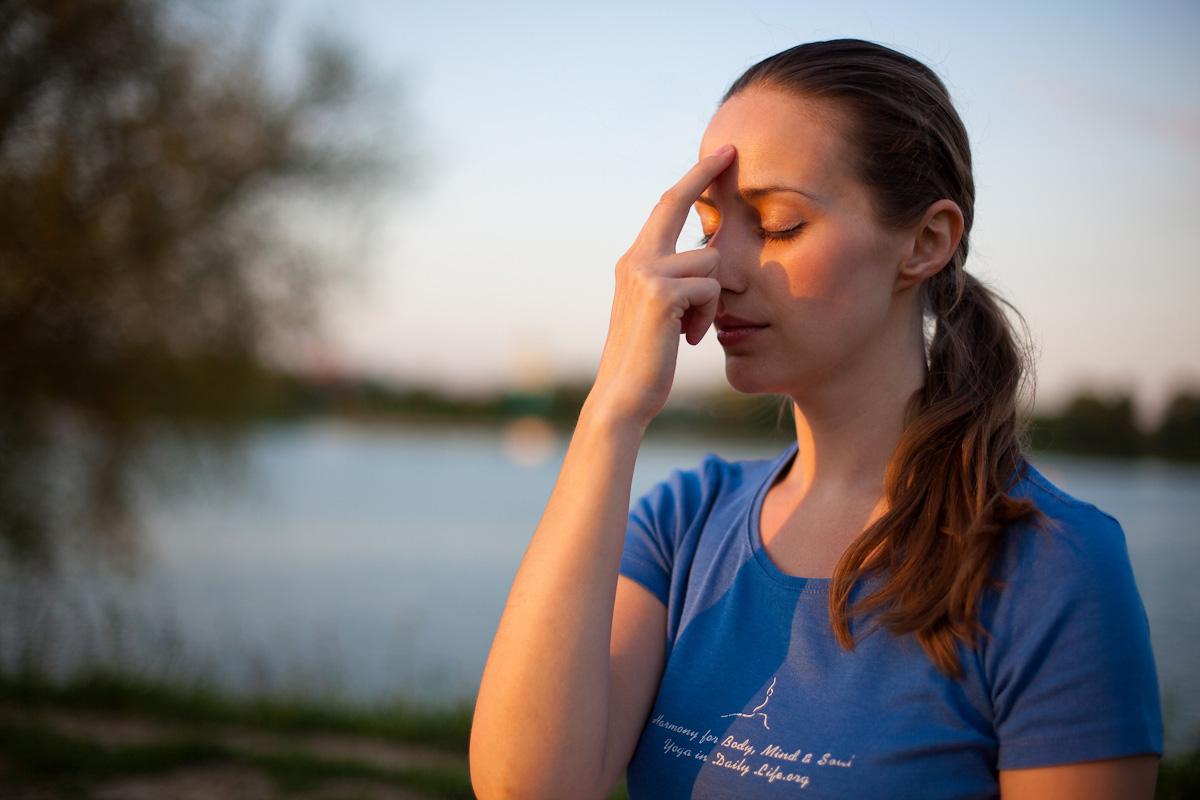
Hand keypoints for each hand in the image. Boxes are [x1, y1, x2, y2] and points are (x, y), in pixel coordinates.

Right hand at [586, 144, 734, 428]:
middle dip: (704, 175)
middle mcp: (635, 259)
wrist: (623, 396)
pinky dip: (708, 316)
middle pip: (675, 202)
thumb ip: (671, 280)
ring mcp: (645, 274)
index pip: (665, 207)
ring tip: (692, 326)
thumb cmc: (647, 359)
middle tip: (733, 152)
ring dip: (711, 297)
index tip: (720, 157)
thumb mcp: (657, 312)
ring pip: (708, 259)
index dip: (693, 180)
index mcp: (635, 261)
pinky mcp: (661, 295)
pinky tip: (689, 337)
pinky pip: (710, 289)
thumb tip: (704, 257)